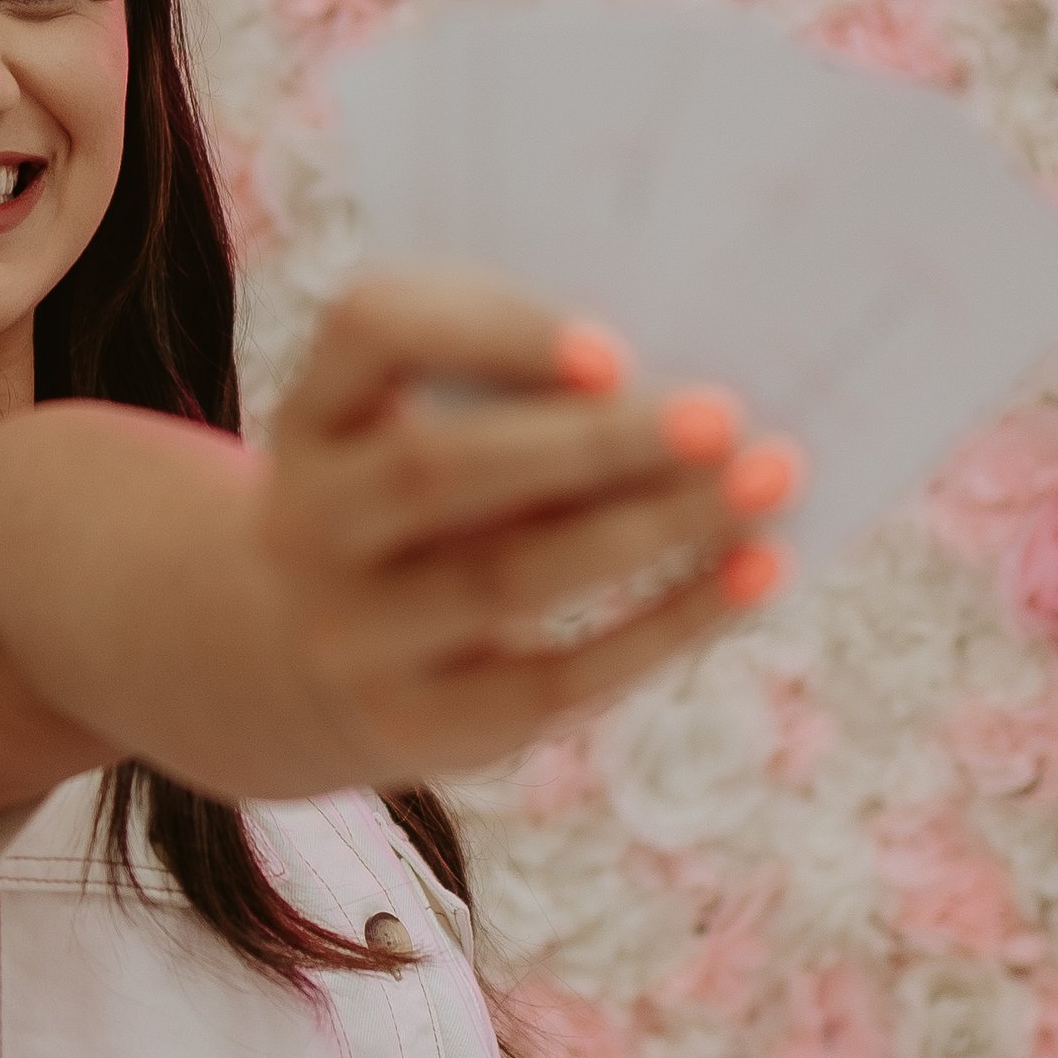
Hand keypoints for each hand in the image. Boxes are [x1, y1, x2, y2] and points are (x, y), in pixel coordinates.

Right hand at [255, 264, 800, 785]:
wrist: (292, 669)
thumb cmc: (405, 508)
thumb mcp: (407, 433)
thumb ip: (501, 388)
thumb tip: (680, 387)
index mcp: (313, 414)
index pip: (370, 331)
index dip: (488, 331)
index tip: (615, 350)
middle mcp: (309, 522)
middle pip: (438, 470)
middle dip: (592, 442)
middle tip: (723, 419)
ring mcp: (353, 634)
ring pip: (509, 579)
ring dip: (655, 528)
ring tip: (765, 487)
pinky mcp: (417, 727)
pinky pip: (556, 680)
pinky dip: (671, 624)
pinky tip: (755, 574)